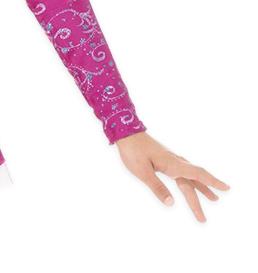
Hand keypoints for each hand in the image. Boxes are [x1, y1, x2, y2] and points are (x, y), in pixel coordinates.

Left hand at [114, 131, 229, 221]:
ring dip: (199, 187)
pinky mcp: (163, 157)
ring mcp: (169, 158)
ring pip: (188, 176)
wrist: (124, 131)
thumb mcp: (142, 172)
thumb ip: (157, 187)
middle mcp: (174, 161)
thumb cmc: (132, 150)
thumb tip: (172, 204)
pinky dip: (189, 178)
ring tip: (212, 198)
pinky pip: (181, 170)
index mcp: (172, 164)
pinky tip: (189, 181)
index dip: (212, 182)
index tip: (226, 188)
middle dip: (199, 199)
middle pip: (192, 181)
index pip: (197, 174)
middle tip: (203, 220)